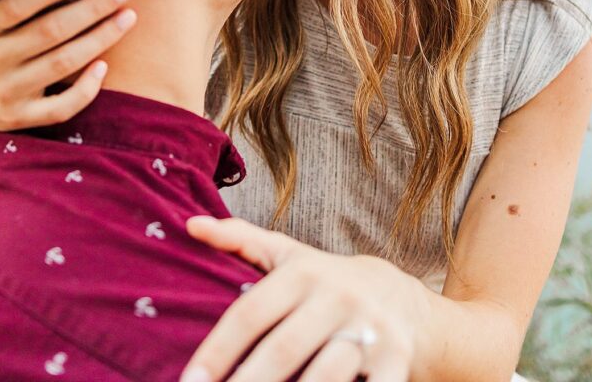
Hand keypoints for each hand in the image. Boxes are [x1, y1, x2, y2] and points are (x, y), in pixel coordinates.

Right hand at [0, 0, 135, 138]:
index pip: (15, 7)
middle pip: (49, 33)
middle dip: (93, 9)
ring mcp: (4, 93)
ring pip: (62, 65)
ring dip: (100, 39)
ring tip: (127, 17)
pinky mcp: (16, 118)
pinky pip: (58, 109)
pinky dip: (85, 90)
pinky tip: (104, 65)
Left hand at [182, 217, 424, 381]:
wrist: (401, 298)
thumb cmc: (326, 281)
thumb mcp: (287, 256)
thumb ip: (240, 240)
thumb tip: (189, 224)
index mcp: (303, 273)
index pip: (251, 312)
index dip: (218, 349)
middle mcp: (337, 297)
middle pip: (284, 350)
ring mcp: (371, 329)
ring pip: (325, 377)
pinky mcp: (398, 360)